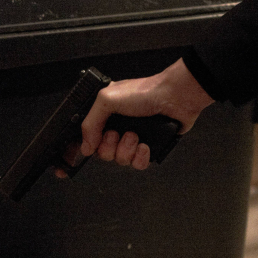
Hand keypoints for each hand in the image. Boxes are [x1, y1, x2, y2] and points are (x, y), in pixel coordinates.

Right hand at [79, 58, 213, 169]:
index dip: (83, 148)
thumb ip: (90, 123)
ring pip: (120, 160)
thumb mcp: (107, 99)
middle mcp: (117, 127)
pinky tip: (144, 145)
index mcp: (105, 115)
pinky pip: (137, 165)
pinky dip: (140, 157)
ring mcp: (133, 139)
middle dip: (109, 146)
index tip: (81, 154)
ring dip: (126, 149)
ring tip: (135, 135)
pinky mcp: (148, 148)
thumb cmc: (145, 92)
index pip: (87, 137)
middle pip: (102, 153)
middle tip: (117, 133)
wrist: (175, 98)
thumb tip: (85, 146)